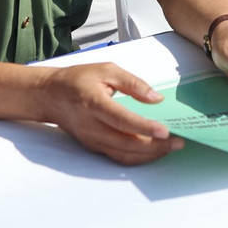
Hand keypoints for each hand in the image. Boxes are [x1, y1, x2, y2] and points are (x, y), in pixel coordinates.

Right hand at [40, 63, 183, 164]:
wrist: (49, 96)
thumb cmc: (78, 80)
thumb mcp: (106, 70)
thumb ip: (133, 83)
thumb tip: (156, 98)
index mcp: (93, 103)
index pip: (121, 120)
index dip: (144, 127)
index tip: (165, 131)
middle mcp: (91, 126)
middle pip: (126, 143)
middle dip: (155, 146)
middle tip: (178, 142)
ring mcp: (92, 140)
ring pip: (123, 155)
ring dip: (149, 155)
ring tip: (170, 148)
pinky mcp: (93, 147)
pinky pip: (118, 157)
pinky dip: (138, 157)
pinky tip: (153, 151)